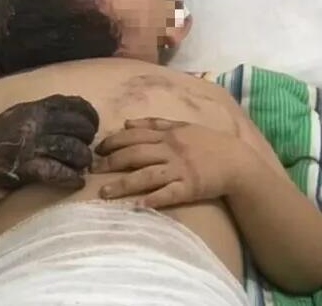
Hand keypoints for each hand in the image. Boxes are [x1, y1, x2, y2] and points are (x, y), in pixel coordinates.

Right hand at [0, 95, 98, 189]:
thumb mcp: (25, 111)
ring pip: (73, 150)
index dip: (91, 117)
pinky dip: (72, 179)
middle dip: (88, 140)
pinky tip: (77, 181)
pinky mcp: (29, 167)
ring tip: (81, 165)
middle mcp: (37, 123)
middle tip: (84, 148)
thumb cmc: (5, 132)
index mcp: (38, 107)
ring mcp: (33, 145)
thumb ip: (48, 109)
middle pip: (80, 128)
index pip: (77, 105)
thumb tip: (79, 112)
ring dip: (82, 161)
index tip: (91, 126)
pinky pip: (59, 173)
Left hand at [92, 117, 245, 207]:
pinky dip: (153, 200)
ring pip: (146, 176)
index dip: (113, 142)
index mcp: (167, 135)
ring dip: (123, 185)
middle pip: (134, 155)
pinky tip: (137, 206)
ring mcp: (179, 170)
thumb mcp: (182, 126)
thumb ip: (154, 123)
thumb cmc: (207, 143)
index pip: (133, 136)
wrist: (237, 162)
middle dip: (110, 163)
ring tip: (104, 193)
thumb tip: (127, 123)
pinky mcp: (190, 188)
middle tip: (92, 171)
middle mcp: (170, 150)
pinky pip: (169, 194)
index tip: (97, 149)